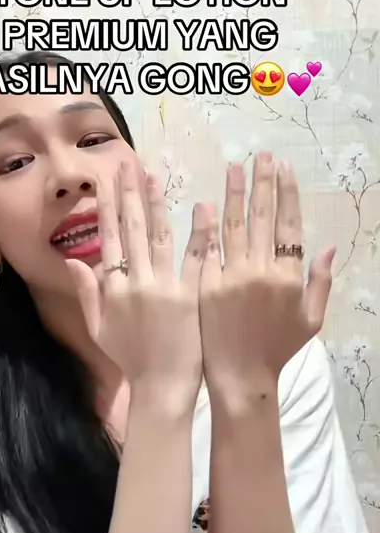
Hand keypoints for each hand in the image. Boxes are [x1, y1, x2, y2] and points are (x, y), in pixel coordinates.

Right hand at [67, 158, 210, 413]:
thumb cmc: (132, 362)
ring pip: (159, 237)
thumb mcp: (99, 330)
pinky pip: (195, 260)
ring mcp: (164, 288)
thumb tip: (73, 260)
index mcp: (113, 289)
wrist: (161, 389)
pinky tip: (203, 207)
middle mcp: (135, 282)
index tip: (105, 179)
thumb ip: (88, 294)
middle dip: (127, 194)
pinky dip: (199, 233)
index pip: (108, 238)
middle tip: (125, 164)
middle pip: (130, 230)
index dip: (106, 206)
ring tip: (154, 176)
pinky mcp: (190, 297)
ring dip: (156, 204)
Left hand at [199, 152, 334, 397]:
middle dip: (262, 183)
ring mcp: (230, 277)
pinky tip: (207, 203)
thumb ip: (319, 282)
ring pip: (232, 226)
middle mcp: (259, 271)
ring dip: (234, 193)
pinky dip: (208, 226)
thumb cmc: (277, 349)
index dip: (287, 194)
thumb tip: (327, 247)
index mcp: (288, 277)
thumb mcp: (311, 320)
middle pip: (261, 217)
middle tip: (261, 156)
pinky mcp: (205, 286)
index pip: (289, 225)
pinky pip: (208, 250)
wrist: (239, 376)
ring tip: (234, 167)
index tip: (285, 169)